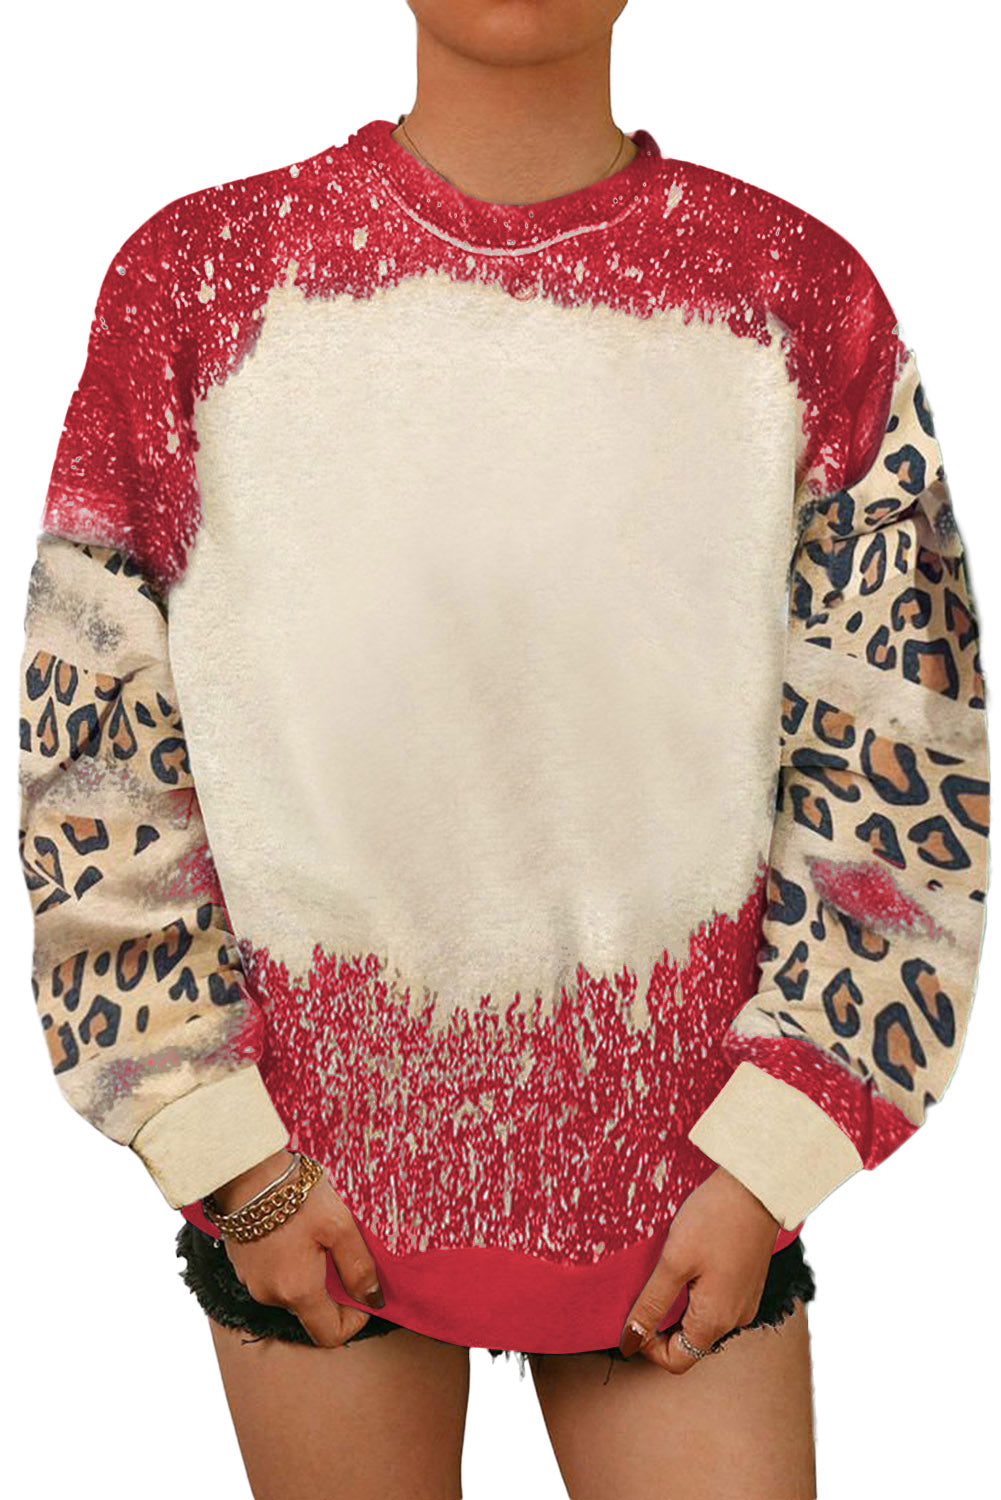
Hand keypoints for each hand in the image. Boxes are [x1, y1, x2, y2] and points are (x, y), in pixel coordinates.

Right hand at [210, 1150, 383, 1348]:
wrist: (246, 1171)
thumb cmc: (295, 1195)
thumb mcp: (340, 1226)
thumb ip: (358, 1266)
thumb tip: (373, 1298)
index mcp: (297, 1291)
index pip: (330, 1334)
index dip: (354, 1320)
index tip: (363, 1292)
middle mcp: (270, 1295)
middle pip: (311, 1310)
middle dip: (331, 1286)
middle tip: (340, 1248)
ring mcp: (251, 1280)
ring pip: (292, 1290)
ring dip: (309, 1271)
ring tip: (315, 1232)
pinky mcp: (242, 1264)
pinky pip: (274, 1274)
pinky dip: (289, 1261)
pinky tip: (293, 1229)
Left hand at [619, 1166, 780, 1372]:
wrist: (756, 1186)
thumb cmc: (713, 1220)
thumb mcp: (673, 1262)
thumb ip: (651, 1305)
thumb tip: (629, 1341)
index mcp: (716, 1321)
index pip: (678, 1361)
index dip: (648, 1346)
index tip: (632, 1316)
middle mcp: (735, 1319)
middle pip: (690, 1342)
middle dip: (661, 1323)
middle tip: (643, 1288)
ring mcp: (745, 1300)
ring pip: (702, 1320)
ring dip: (678, 1304)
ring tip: (665, 1269)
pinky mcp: (747, 1282)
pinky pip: (716, 1301)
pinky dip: (695, 1291)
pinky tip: (687, 1260)